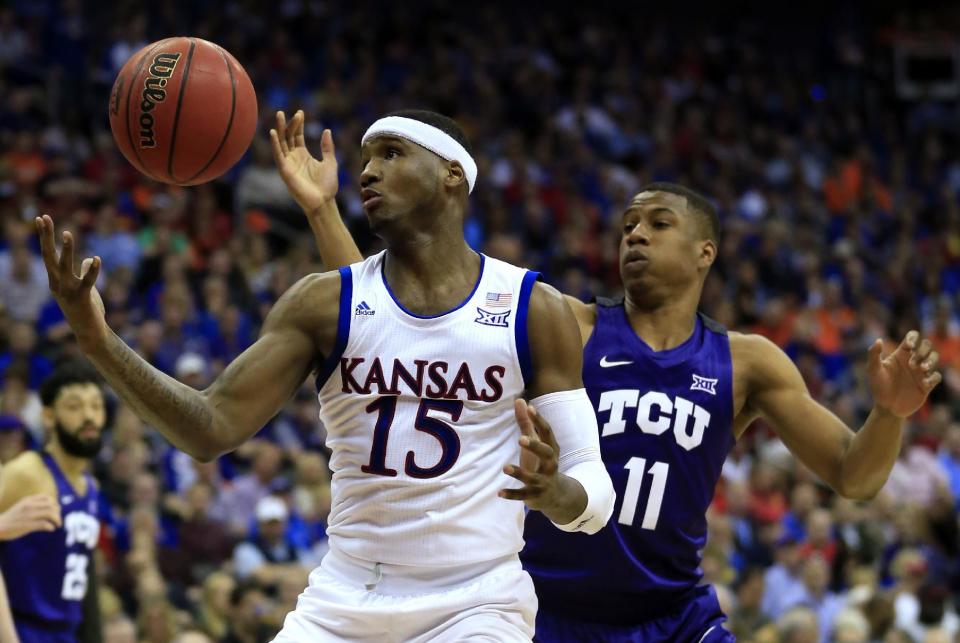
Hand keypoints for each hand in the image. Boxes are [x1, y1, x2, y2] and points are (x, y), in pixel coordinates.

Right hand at [0, 494, 61, 539]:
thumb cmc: (11, 518)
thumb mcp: (21, 506)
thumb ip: (33, 504)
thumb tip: (50, 506)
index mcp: (28, 500)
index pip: (48, 498)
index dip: (55, 503)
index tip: (56, 510)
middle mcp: (30, 506)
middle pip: (52, 505)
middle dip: (58, 512)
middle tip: (58, 519)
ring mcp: (29, 515)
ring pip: (50, 513)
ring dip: (57, 519)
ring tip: (58, 525)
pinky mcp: (28, 525)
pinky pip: (44, 524)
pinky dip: (51, 526)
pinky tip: (51, 529)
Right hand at [36, 215, 106, 349]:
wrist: (90, 333)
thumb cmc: (86, 309)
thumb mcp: (84, 288)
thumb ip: (84, 272)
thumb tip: (89, 259)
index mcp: (55, 280)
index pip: (47, 254)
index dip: (45, 236)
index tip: (41, 218)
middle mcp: (57, 284)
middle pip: (49, 256)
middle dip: (47, 236)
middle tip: (44, 218)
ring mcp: (68, 292)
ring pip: (65, 267)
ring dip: (66, 250)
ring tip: (67, 233)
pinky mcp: (83, 298)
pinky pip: (87, 282)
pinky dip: (93, 271)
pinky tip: (97, 259)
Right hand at [270, 110, 338, 213]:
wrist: (324, 202)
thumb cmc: (327, 185)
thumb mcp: (330, 162)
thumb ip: (327, 147)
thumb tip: (327, 130)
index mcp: (303, 155)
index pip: (297, 135)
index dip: (298, 124)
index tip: (300, 112)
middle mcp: (293, 157)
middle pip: (288, 136)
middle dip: (288, 124)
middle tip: (290, 112)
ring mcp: (288, 163)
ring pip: (281, 143)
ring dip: (279, 129)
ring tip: (279, 115)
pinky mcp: (285, 170)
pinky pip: (278, 155)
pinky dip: (275, 144)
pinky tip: (273, 133)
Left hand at [499, 399, 561, 511]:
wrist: (556, 495)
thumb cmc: (542, 463)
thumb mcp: (536, 444)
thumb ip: (527, 423)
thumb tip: (520, 400)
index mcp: (550, 449)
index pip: (547, 432)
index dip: (539, 420)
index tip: (530, 408)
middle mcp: (550, 464)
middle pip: (546, 453)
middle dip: (535, 446)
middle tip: (521, 438)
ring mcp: (543, 481)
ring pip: (532, 477)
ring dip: (519, 472)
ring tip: (505, 467)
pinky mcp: (535, 495)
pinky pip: (523, 495)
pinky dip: (512, 494)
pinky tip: (500, 493)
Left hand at [868, 331, 941, 417]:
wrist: (886, 407)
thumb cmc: (878, 387)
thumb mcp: (873, 370)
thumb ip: (874, 354)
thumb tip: (879, 340)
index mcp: (901, 354)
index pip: (912, 337)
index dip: (913, 337)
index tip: (909, 346)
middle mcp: (912, 360)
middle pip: (926, 345)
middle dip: (922, 351)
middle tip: (912, 364)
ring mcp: (921, 372)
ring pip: (934, 358)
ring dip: (930, 361)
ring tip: (922, 369)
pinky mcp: (927, 385)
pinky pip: (937, 376)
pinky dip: (933, 378)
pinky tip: (924, 384)